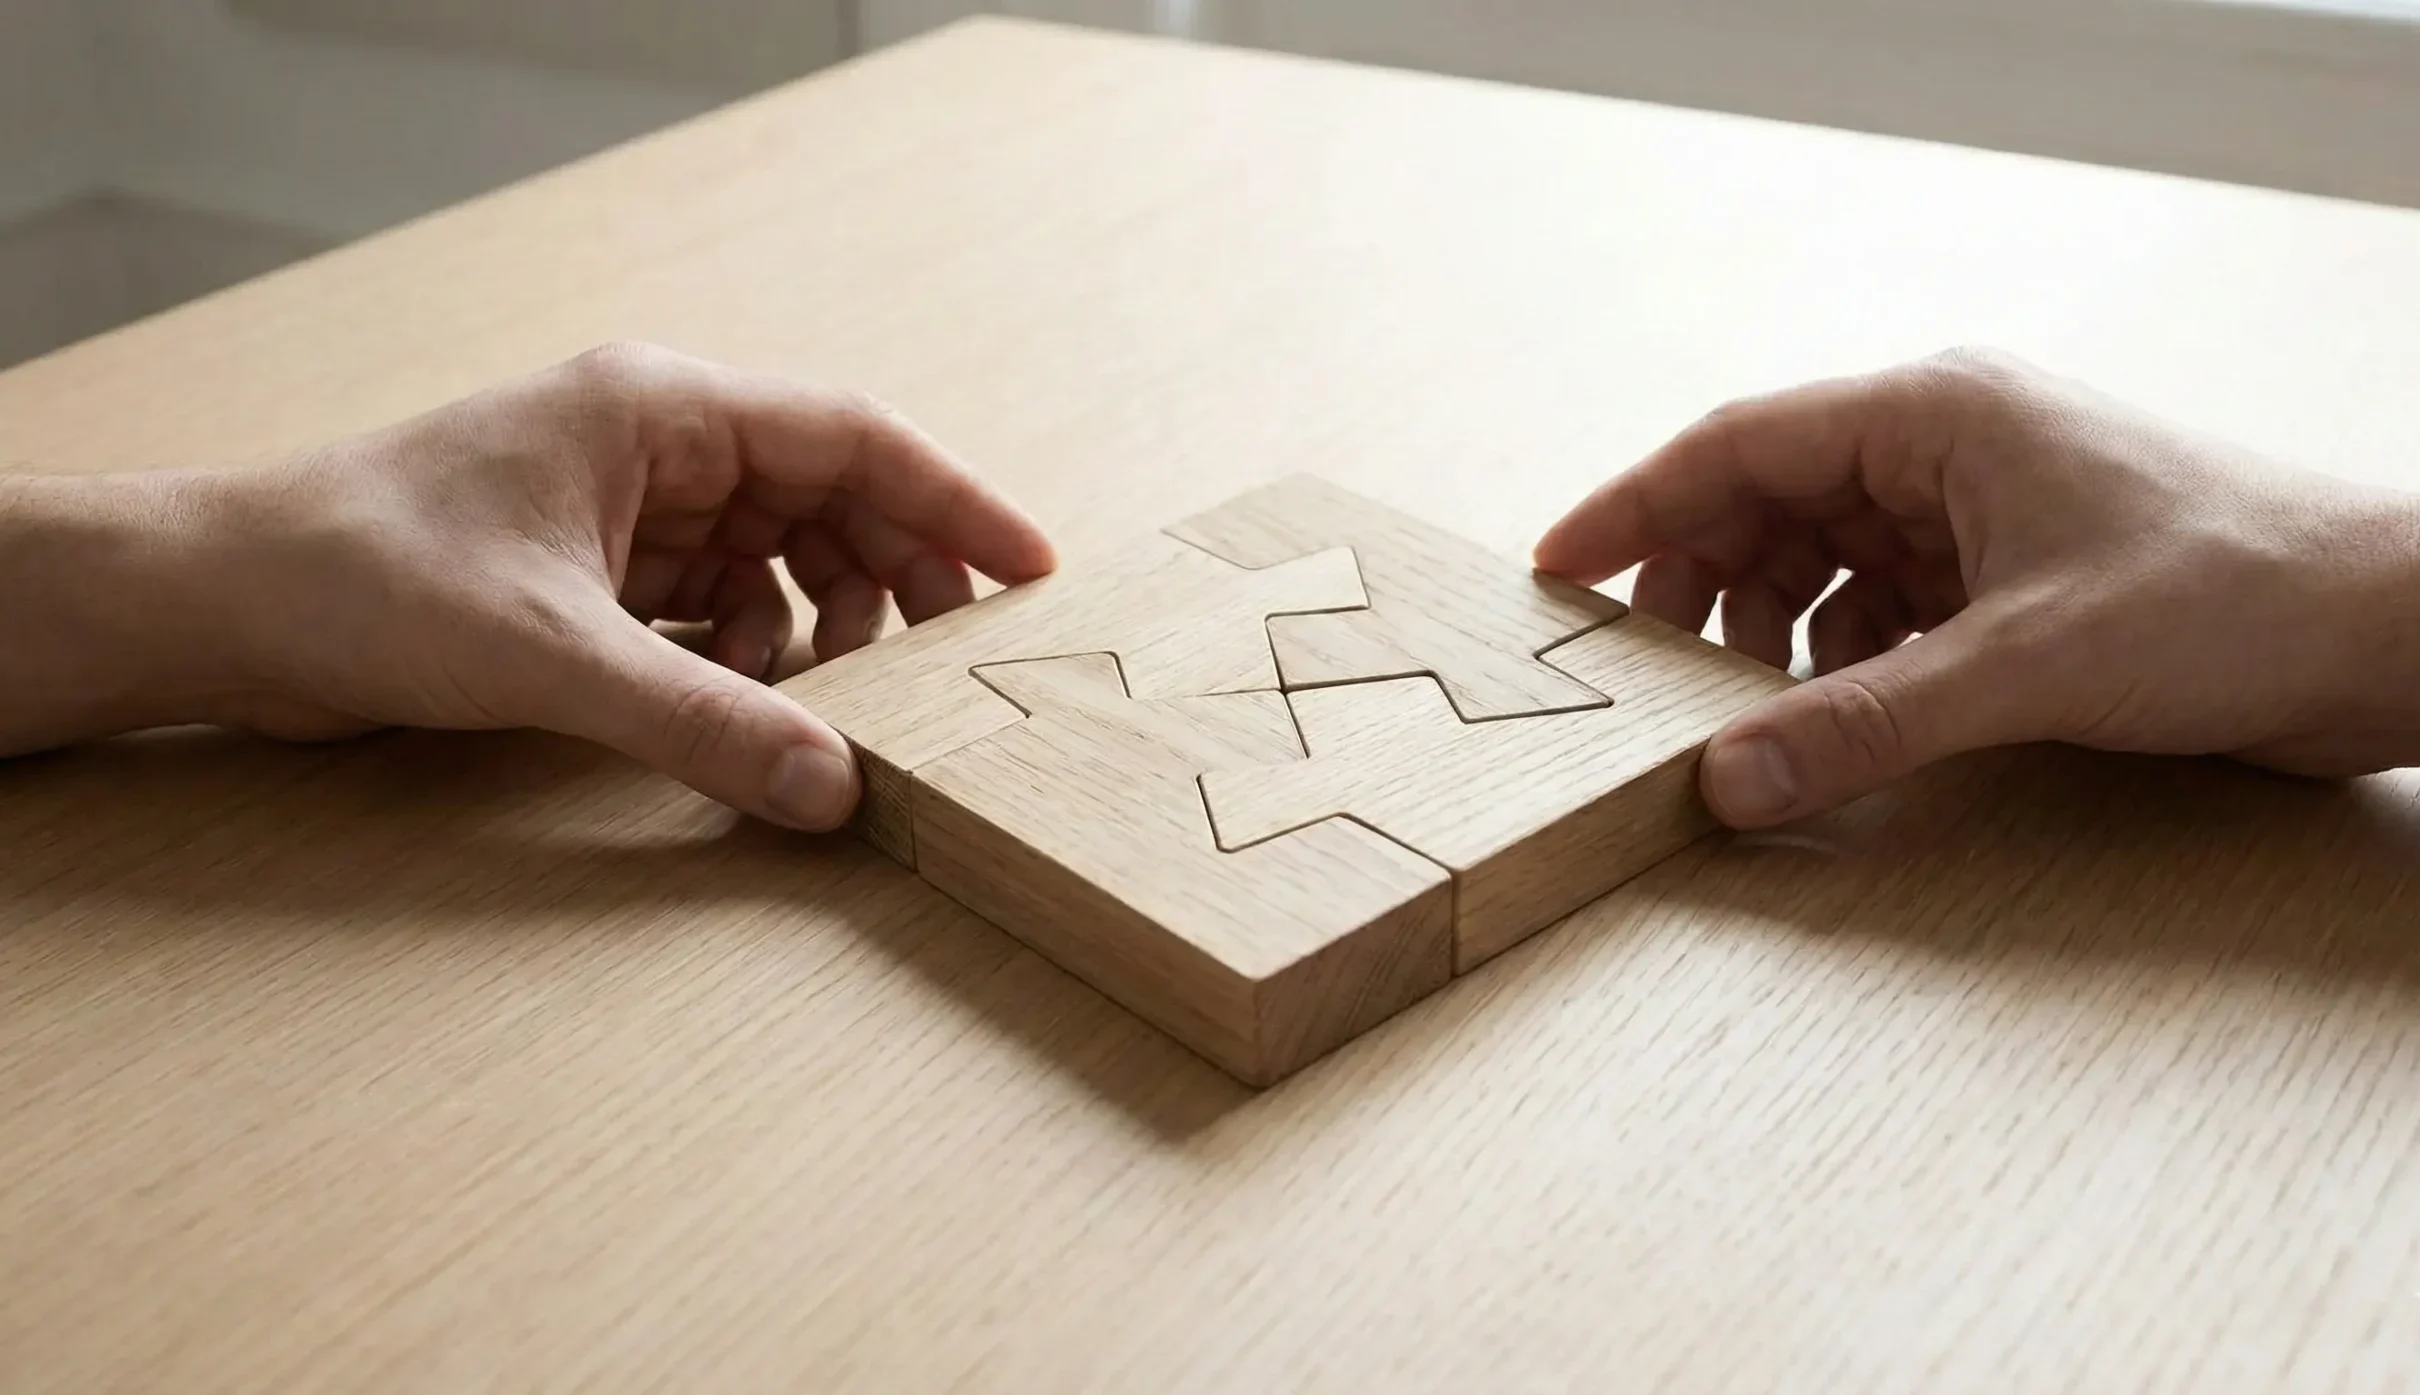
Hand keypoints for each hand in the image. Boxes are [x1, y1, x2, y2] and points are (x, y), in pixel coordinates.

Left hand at [31, 343, 1054, 828]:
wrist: (221, 603)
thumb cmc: (363, 576)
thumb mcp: (553, 657)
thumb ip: (704, 724)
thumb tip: (836, 791)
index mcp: (658, 410)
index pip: (854, 439)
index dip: (955, 504)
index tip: (1034, 571)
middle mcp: (654, 444)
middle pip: (830, 499)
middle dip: (895, 583)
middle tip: (950, 672)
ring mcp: (624, 506)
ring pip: (778, 557)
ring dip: (818, 629)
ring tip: (832, 705)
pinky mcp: (593, 569)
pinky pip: (717, 604)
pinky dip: (751, 655)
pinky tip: (746, 705)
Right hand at [1533, 348, 2419, 827]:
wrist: (2390, 630)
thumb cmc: (2233, 593)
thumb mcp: (2021, 666)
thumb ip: (1860, 724)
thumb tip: (1724, 782)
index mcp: (1932, 415)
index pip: (1735, 445)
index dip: (1632, 507)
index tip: (1555, 571)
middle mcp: (1943, 448)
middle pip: (1765, 505)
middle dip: (1697, 590)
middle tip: (1641, 678)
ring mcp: (1978, 513)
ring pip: (1819, 563)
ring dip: (1770, 636)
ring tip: (1737, 712)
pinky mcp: (2012, 578)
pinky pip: (1880, 610)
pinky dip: (1839, 663)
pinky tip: (1832, 717)